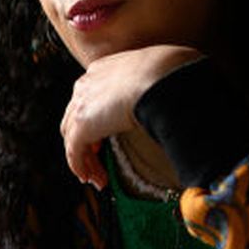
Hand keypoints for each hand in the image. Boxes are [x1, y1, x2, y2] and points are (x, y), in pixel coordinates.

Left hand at [60, 46, 203, 187]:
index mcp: (101, 69)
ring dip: (85, 159)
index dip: (94, 118)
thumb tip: (175, 95)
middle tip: (99, 157)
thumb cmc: (168, 72)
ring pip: (73, 138)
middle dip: (85, 140)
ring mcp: (81, 105)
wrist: (160, 76)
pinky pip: (74, 153)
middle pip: (75, 118)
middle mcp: (86, 85)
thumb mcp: (156, 74)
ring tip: (98, 177)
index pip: (89, 98)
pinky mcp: (82, 126)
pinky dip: (81, 167)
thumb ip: (153, 86)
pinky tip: (93, 178)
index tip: (103, 134)